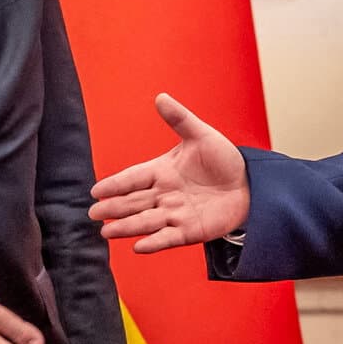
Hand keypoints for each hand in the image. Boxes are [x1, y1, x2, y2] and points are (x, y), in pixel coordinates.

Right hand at [89, 92, 250, 253]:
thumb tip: (161, 97)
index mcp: (161, 171)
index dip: (115, 185)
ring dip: (126, 227)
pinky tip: (138, 246)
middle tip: (94, 213)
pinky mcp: (188, 231)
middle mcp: (163, 194)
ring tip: (107, 233)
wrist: (249, 185)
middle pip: (133, 202)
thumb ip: (179, 119)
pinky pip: (167, 238)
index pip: (133, 178)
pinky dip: (153, 242)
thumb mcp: (201, 136)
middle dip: (113, 209)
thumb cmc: (223, 159)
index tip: (96, 191)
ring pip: (145, 221)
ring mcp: (174, 214)